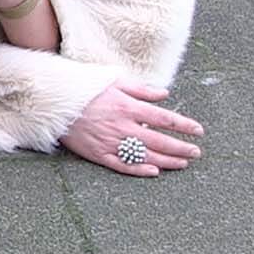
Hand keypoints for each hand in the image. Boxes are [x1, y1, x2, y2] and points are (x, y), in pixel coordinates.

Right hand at [60, 79, 204, 176]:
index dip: (184, 125)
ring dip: (167, 161)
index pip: (165, 118)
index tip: (198, 130)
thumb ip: (141, 89)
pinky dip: (139, 170)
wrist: (55, 102)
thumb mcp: (115, 81)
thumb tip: (164, 94)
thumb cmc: (85, 89)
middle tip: (196, 152)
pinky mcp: (98, 154)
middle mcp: (123, 127)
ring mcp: (111, 142)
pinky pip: (122, 166)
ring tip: (183, 163)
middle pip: (159, 140)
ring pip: (145, 155)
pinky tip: (154, 172)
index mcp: (129, 107)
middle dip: (181, 147)